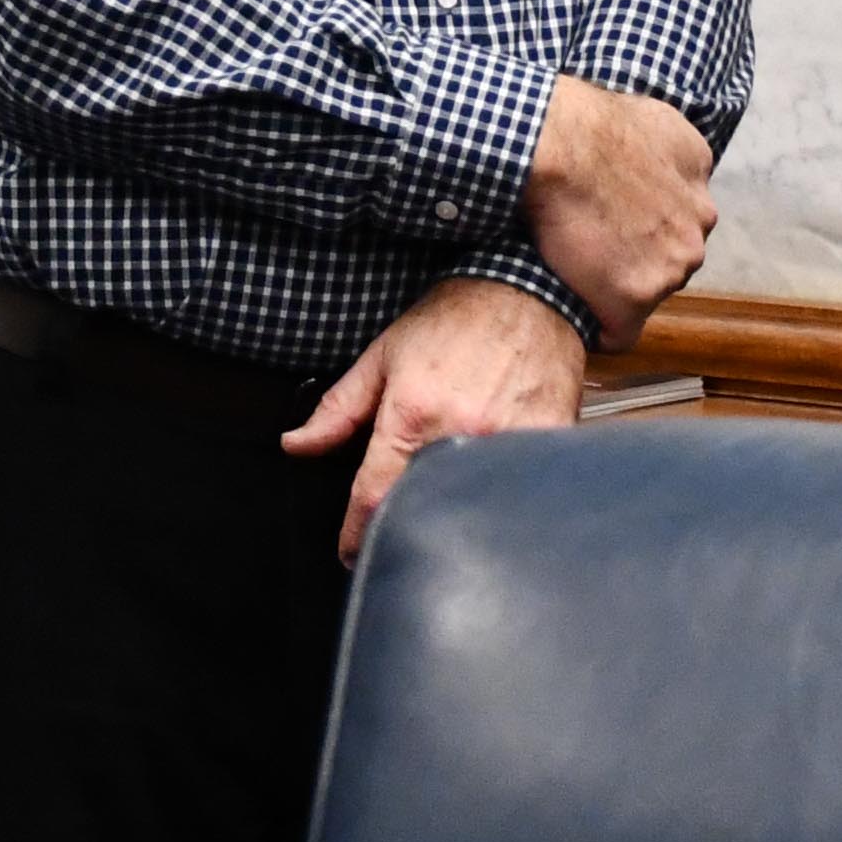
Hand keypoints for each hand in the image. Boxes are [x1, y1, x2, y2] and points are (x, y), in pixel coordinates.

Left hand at [288, 273, 591, 561]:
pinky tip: (485, 487)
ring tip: (437, 505)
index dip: (355, 535)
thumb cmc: (457, 319)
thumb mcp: (384, 355)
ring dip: (447, 512)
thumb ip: (339, 408)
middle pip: (419, 507)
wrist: (528, 291)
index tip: (349, 551)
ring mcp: (507, 440)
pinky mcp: (544, 441)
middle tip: (389, 525)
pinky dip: (494, 494)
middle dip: (398, 524)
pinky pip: (513, 485)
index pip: (374, 497)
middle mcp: (461, 432)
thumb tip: (297, 444)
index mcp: (414, 414)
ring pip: (467, 504)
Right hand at [525, 76, 715, 345]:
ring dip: (615, 291)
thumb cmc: (591, 123)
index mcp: (700, 191)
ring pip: (645, 295)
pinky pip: (620, 334)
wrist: (558, 146)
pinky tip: (577, 316)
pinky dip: (599, 328)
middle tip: (587, 249)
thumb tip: (665, 160)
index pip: (680, 228)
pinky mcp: (634, 300)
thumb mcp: (658, 119)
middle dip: (635, 260)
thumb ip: (674, 150)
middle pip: (668, 263)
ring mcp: (669, 269)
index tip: (612, 228)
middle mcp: (696, 233)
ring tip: (572, 276)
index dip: (642, 230)